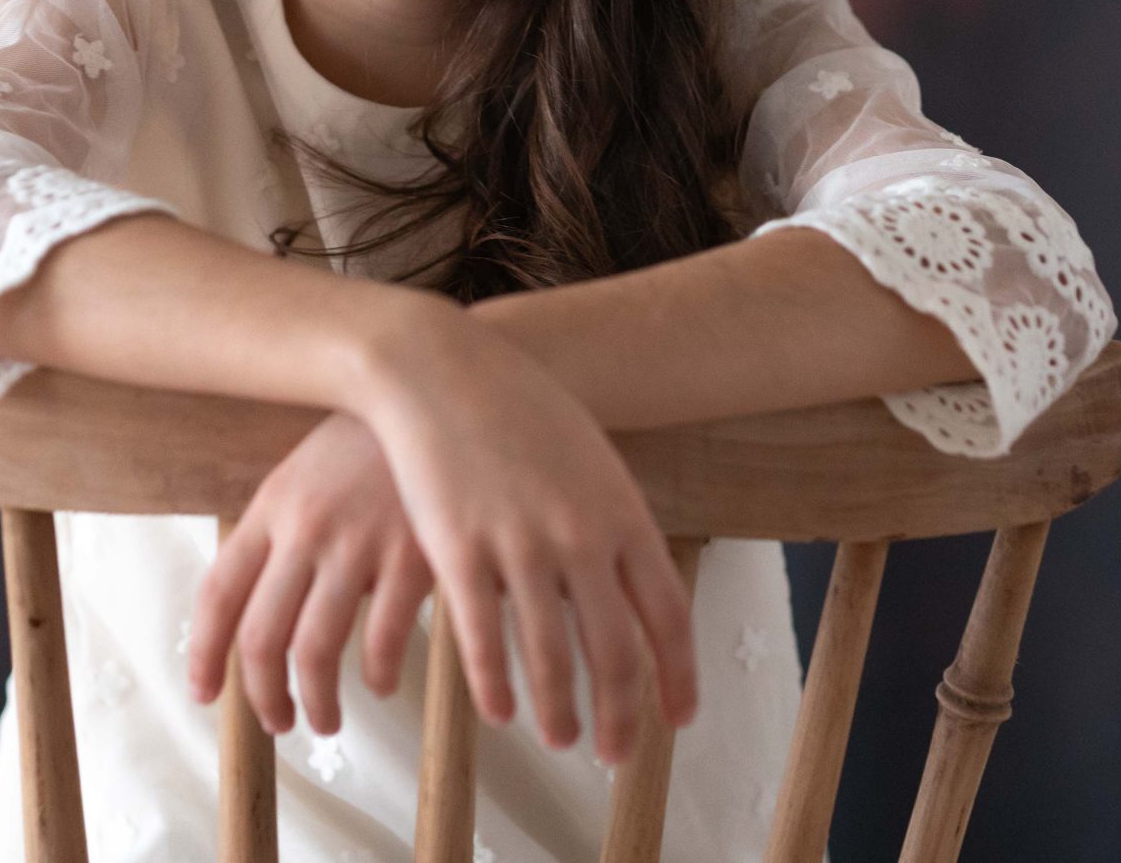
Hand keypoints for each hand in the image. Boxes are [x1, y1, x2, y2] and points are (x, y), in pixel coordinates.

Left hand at [188, 409, 431, 735]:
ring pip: (315, 651)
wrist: (438, 387)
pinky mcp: (414, 554)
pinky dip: (376, 673)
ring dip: (317, 701)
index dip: (205, 655)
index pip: (218, 596)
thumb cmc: (369, 443)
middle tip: (278, 722)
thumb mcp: (305, 474)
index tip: (204, 692)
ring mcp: (359, 542)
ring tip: (327, 719)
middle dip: (263, 696)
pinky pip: (383, 638)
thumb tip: (250, 608)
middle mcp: (307, 528)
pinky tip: (380, 680)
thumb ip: (276, 534)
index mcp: (273, 507)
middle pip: (261, 637)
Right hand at [356, 306, 699, 763]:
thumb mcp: (587, 457)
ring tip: (561, 739)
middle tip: (615, 754)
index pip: (669, 615)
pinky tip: (498, 711)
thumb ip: (610, 520)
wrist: (442, 367)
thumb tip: (626, 578)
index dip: (677, 675)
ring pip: (550, 656)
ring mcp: (521, 545)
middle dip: (621, 714)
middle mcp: (582, 537)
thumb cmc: (516, 405)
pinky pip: (482, 638)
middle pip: (615, 651)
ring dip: (558, 711)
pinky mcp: (460, 551)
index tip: (678, 718)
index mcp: (623, 513)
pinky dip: (495, 684)